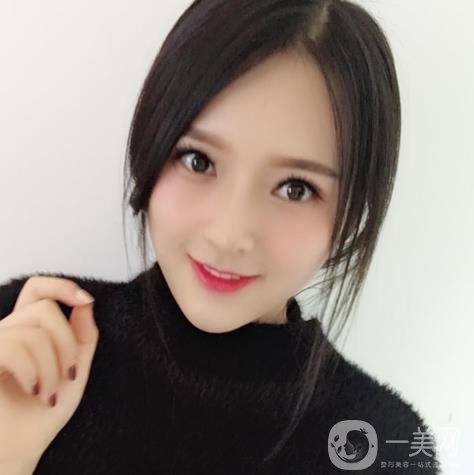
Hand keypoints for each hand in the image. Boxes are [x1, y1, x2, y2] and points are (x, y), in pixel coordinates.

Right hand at [0, 276, 98, 464]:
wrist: (16, 453)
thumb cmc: (41, 415)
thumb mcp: (74, 372)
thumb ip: (83, 338)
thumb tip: (86, 303)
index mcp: (27, 331)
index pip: (37, 289)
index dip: (60, 285)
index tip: (84, 300)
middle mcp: (6, 332)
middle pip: (45, 309)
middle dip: (66, 343)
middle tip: (66, 376)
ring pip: (33, 331)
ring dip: (51, 366)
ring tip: (47, 393)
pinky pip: (13, 346)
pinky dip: (32, 371)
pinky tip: (33, 391)